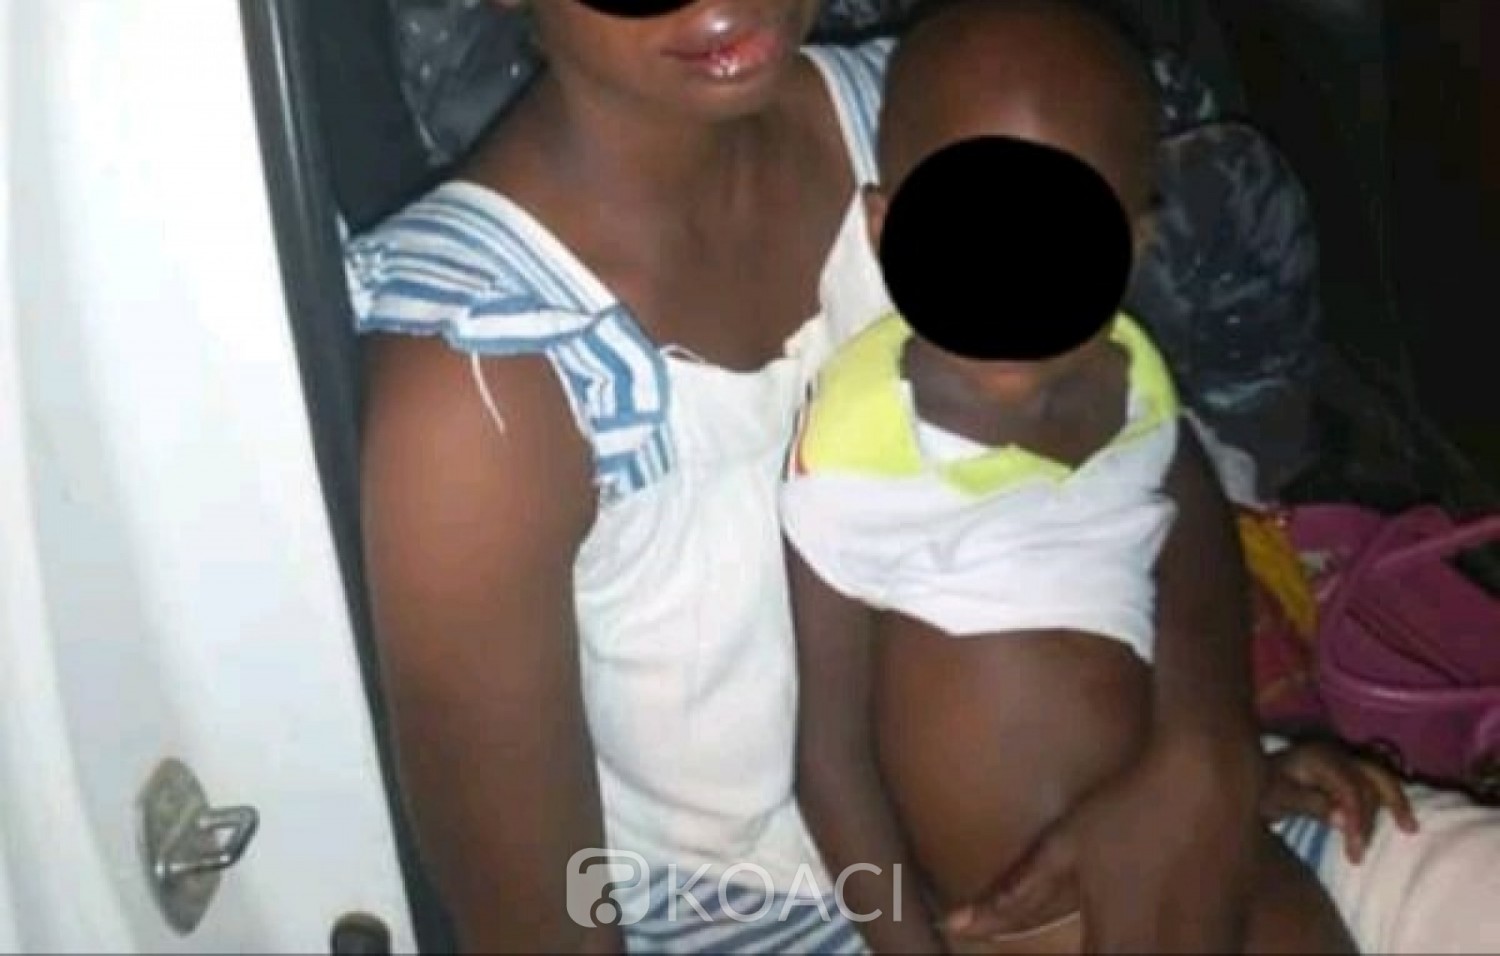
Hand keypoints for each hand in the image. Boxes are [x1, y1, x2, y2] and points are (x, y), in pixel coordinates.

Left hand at [943, 737, 1262, 952]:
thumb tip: (952, 925)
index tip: (1073, 949)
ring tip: (1116, 933)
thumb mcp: (1063, 848)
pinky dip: (1171, 953)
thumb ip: (1011, 899)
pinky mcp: (1234, 938)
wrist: (1212, 775)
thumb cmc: (1130, 806)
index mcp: (1123, 948)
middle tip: (1094, 936)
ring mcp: (1211, 952)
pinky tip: (1154, 934)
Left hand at [1261, 739, 1419, 863]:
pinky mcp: (1347, 771)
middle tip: (1400, 834)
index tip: (1356, 848)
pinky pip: (1376, 782)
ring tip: (1407, 829)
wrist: (1253, 775)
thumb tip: (1344, 820)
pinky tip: (1402, 817)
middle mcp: (1336, 755)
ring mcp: (1344, 760)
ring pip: (1380, 778)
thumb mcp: (1278, 798)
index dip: (1358, 817)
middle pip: (1374, 776)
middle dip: (1390, 804)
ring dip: (1392, 804)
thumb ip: (1311, 805)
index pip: (1350, 787)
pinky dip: (1390, 798)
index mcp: (1318, 758)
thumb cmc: (1263, 787)